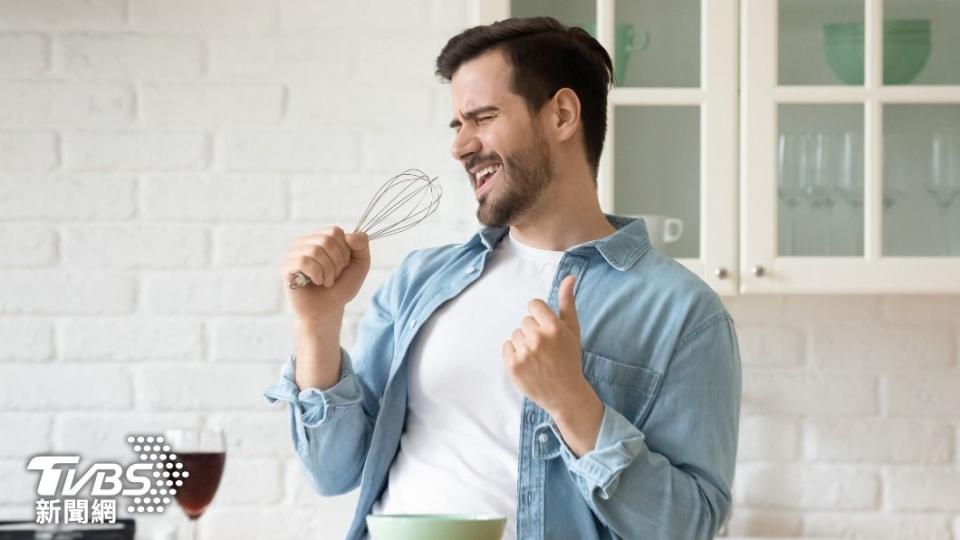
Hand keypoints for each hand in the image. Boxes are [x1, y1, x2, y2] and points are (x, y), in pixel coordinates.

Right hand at [281, 226, 369, 324]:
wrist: (328, 310)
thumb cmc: (341, 287)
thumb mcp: (360, 264)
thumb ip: (362, 245)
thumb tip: (350, 236)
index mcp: (322, 237)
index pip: (335, 231)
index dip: (345, 251)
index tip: (343, 266)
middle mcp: (306, 242)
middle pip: (327, 240)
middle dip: (337, 263)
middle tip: (334, 276)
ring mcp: (294, 254)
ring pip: (315, 251)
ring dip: (328, 271)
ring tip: (326, 281)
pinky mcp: (287, 268)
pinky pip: (303, 261)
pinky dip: (316, 274)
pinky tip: (316, 282)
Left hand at [502, 275, 598, 422]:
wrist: (565, 394)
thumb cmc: (569, 359)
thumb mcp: (573, 330)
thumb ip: (568, 302)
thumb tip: (569, 277)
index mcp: (554, 327)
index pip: (534, 305)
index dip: (539, 316)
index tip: (546, 330)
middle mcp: (538, 338)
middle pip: (525, 321)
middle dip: (533, 332)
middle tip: (545, 349)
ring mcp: (524, 352)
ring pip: (515, 334)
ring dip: (523, 343)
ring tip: (537, 358)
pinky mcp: (512, 365)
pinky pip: (506, 347)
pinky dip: (514, 354)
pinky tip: (528, 364)